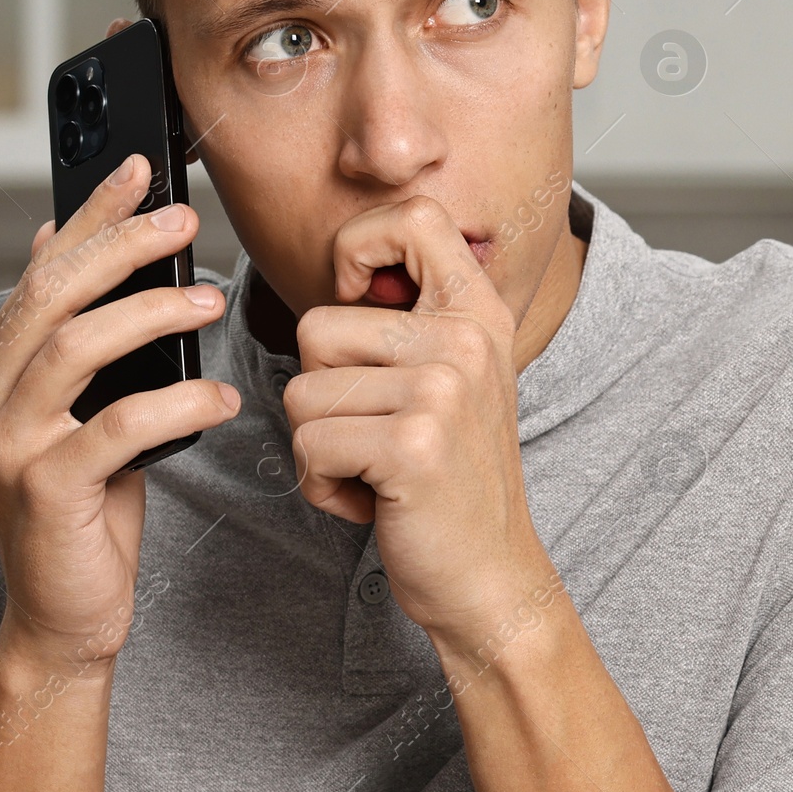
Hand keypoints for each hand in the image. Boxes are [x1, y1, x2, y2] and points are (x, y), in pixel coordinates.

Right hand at [0, 154, 240, 673]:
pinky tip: (220, 399)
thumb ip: (83, 341)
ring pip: (77, 346)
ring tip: (211, 303)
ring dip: (152, 313)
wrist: (66, 612)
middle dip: (122, 244)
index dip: (90, 213)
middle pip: (54, 293)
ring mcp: (7, 442)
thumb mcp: (86, 411)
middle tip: (186, 220)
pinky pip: (117, 424)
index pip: (42, 267)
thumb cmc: (87, 506)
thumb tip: (90, 252)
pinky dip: (177, 403)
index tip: (138, 168)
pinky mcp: (45, 488)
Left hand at [282, 197, 552, 641]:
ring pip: (302, 392)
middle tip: (375, 434)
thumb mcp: (451, 377)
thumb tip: (347, 273)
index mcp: (477, 311)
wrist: (491, 575)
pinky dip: (323, 486)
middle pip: (316, 327)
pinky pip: (309, 446)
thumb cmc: (451, 478)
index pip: (413, 216)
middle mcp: (464, 339)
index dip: (359, 246)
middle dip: (320, 393)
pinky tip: (374, 500)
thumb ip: (409, 319)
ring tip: (376, 467)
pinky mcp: (413, 445)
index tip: (357, 299)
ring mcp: (442, 390)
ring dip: (320, 445)